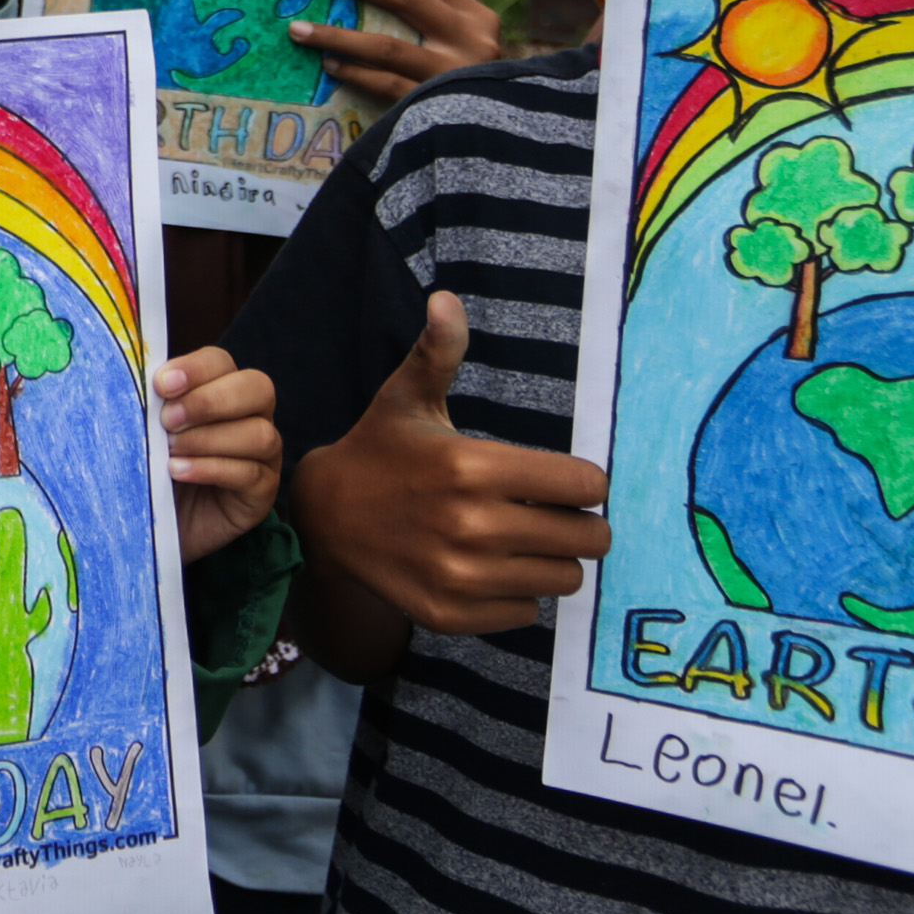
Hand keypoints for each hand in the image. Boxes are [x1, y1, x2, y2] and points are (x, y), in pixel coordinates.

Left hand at [157, 346, 280, 561]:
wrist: (155, 522)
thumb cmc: (151, 467)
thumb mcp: (147, 431)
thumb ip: (151, 405)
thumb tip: (140, 381)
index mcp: (223, 388)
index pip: (221, 363)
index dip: (194, 369)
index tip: (161, 385)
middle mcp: (253, 415)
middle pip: (257, 388)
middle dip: (209, 402)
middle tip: (167, 421)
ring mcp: (264, 455)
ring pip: (259, 434)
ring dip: (208, 439)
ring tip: (169, 452)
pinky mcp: (262, 492)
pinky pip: (250, 474)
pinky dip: (211, 469)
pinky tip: (179, 471)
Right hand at [287, 292, 608, 636]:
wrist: (326, 519)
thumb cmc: (383, 450)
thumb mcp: (408, 397)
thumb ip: (439, 351)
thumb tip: (446, 300)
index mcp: (471, 466)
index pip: (586, 485)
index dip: (584, 481)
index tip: (564, 479)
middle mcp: (471, 525)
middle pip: (587, 538)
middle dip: (580, 523)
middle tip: (552, 513)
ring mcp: (461, 576)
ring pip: (564, 579)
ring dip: (553, 560)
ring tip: (523, 540)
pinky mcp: (451, 614)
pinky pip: (527, 612)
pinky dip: (517, 593)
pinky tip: (489, 568)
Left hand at [293, 0, 503, 98]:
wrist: (495, 136)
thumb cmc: (471, 76)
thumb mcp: (466, 35)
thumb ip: (438, 0)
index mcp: (476, 15)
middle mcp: (470, 41)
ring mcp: (452, 75)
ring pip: (388, 47)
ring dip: (340, 35)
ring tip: (299, 28)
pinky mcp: (433, 107)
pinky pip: (385, 85)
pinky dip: (355, 73)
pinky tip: (328, 64)